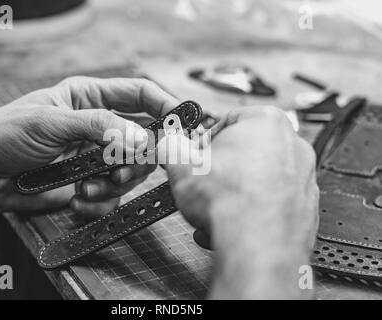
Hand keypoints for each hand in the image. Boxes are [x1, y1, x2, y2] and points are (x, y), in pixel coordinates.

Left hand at [0, 77, 178, 222]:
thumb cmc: (6, 135)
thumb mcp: (51, 121)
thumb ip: (98, 126)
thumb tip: (141, 138)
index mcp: (91, 98)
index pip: (140, 95)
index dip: (165, 105)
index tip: (183, 122)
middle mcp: (100, 127)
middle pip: (145, 138)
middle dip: (139, 157)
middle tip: (124, 167)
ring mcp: (97, 158)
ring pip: (133, 171)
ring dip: (115, 183)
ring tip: (88, 187)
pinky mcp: (91, 184)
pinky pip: (113, 197)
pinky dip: (98, 202)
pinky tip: (77, 198)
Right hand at [159, 106, 318, 298]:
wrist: (257, 244)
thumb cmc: (229, 200)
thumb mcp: (180, 163)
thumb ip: (172, 146)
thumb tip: (170, 146)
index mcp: (266, 121)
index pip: (226, 122)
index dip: (203, 142)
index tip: (194, 157)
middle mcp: (292, 145)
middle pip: (244, 152)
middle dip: (220, 170)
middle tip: (203, 183)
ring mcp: (303, 177)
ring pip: (257, 180)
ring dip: (233, 193)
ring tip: (213, 209)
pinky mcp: (306, 207)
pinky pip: (270, 203)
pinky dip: (251, 211)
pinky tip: (232, 223)